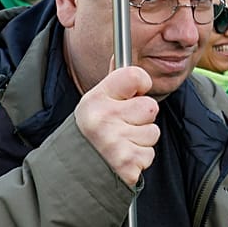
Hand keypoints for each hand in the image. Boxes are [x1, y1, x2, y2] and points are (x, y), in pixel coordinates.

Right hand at [75, 66, 159, 185]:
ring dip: (142, 140)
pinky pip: (149, 154)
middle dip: (142, 117)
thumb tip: (120, 55)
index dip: (141, 83)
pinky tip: (122, 157)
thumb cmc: (90, 132)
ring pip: (153, 132)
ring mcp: (115, 143)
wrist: (74, 171)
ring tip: (121, 143)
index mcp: (96, 99)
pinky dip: (140, 158)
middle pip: (150, 106)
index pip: (134, 75)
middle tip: (124, 125)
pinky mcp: (126, 164)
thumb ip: (113, 82)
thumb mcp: (95, 103)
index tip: (137, 91)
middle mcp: (104, 119)